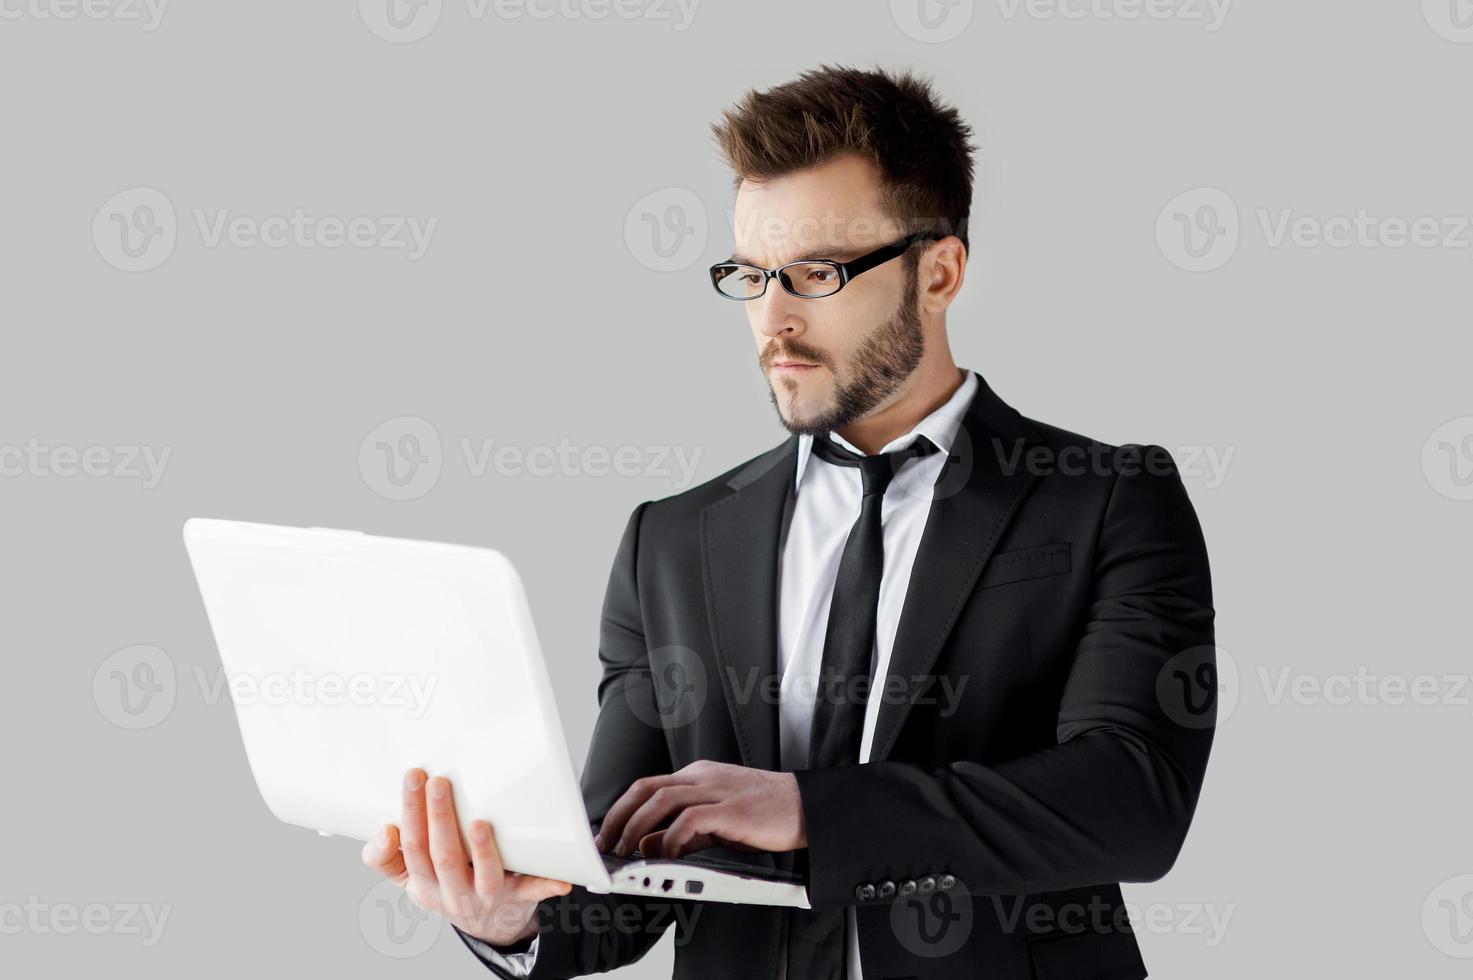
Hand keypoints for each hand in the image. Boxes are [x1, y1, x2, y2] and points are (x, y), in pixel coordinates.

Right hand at [362, 768, 571, 946]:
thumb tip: (384, 831)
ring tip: (479, 823)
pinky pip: (533, 891)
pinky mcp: (519, 896)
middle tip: (440, 782)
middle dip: (440, 818)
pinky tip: (561, 878)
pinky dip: (547, 884)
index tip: (414, 778)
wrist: (486, 923)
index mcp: (424, 883)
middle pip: (443, 857)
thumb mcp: (408, 876)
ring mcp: (488, 896)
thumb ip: (385, 856)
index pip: (411, 847)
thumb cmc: (446, 885)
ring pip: (483, 876)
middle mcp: (453, 892)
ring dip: (481, 851)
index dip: (410, 813)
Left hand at [596, 760, 805, 859]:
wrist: (806, 807)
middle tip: (605, 845)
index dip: (622, 809)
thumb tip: (648, 846)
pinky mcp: (732, 809)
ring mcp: (717, 790)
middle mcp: (702, 777)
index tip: (606, 834)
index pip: (647, 786)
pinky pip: (691, 818)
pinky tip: (668, 854)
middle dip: (619, 817)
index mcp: (697, 776)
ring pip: (662, 799)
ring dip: (637, 827)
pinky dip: (673, 837)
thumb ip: (682, 832)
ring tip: (626, 852)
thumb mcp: (716, 822)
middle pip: (646, 788)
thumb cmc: (764, 815)